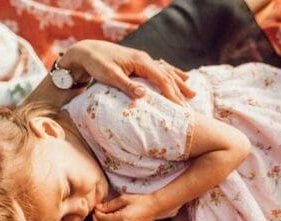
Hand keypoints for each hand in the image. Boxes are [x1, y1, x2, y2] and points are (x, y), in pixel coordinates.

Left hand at [59, 40, 194, 102]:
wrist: (87, 51)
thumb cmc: (97, 64)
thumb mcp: (110, 76)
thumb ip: (127, 85)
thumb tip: (143, 95)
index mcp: (140, 61)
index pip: (161, 79)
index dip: (172, 94)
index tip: (180, 108)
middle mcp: (145, 59)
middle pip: (167, 76)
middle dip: (179, 92)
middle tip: (189, 108)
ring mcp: (144, 60)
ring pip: (167, 72)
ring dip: (179, 83)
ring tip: (192, 94)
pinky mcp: (141, 63)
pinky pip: (161, 69)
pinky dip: (172, 75)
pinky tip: (180, 78)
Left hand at [93, 193, 159, 220]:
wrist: (155, 206)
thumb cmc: (142, 200)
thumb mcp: (124, 199)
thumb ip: (110, 204)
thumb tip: (99, 208)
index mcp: (123, 219)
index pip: (104, 219)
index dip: (97, 213)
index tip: (96, 208)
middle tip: (95, 214)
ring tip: (101, 217)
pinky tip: (109, 220)